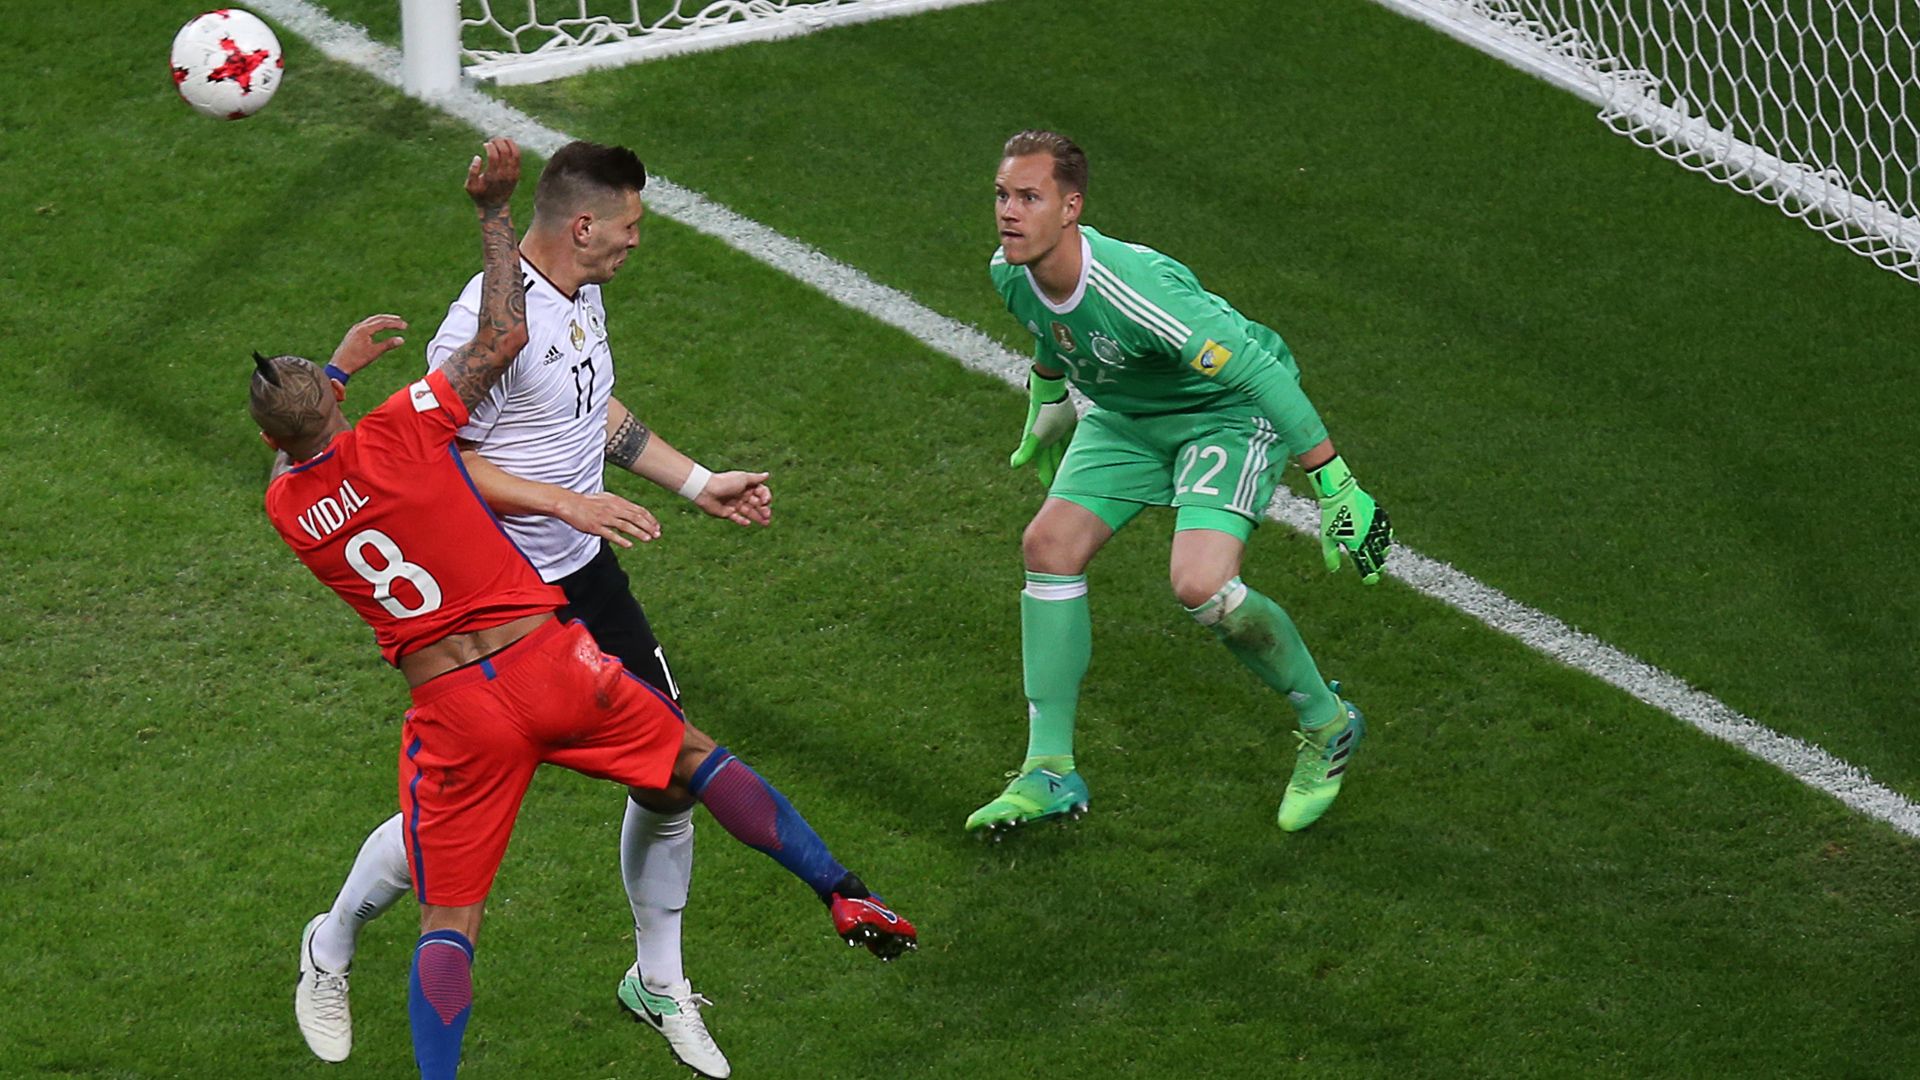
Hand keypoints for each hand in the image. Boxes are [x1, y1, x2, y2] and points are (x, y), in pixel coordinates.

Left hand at [328, 314, 407, 377]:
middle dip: (390, 319)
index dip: (395, 324)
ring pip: (371, 320)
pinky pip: (366, 324)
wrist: (339, 365)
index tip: (405, 326)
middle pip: (377, 318)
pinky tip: (378, 327)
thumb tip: (402, 340)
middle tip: (401, 320)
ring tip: (392, 321)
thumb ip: (388, 344)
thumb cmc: (356, 360)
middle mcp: (359, 326)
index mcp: (364, 330)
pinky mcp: (353, 333)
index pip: (383, 323)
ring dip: (383, 320)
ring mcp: (355, 329)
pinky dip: (375, 323)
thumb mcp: (374, 352)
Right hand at [465, 137, 519, 210]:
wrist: (495, 206)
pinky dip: (514, 148)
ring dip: (507, 142)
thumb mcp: (470, 186)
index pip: (494, 156)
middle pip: (504, 152)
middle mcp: (504, 175)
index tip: (485, 144)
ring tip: (500, 139)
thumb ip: (472, 171)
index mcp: (492, 176)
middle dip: (498, 142)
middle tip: (492, 140)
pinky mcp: (517, 174)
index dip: (490, 146)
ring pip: (514, 153)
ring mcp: (512, 174)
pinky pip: (518, 157)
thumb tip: (478, 157)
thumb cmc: (480, 195)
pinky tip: (507, 143)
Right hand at [556, 490, 659, 548]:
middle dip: (648, 526)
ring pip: (625, 526)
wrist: (570, 504)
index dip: (650, 519)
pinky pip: (610, 534)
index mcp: (617, 502)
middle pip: (635, 517)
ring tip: (648, 539)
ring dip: (638, 533)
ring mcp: (604, 518)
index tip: (657, 526)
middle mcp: (613, 508)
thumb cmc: (588, 502)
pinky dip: (621, 540)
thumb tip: (633, 511)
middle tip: (657, 534)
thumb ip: (620, 505)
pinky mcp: (595, 527)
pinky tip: (629, 545)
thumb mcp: (607, 499)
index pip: (638, 510)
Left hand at [694, 470, 772, 526]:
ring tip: (766, 523)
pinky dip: (742, 521)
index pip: (761, 492)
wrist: (706, 490)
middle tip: (768, 515)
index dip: (766, 497)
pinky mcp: (727, 513)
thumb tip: (767, 475)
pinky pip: (737, 518)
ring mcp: (735, 504)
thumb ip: (756, 478)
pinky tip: (748, 523)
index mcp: (747, 486)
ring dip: (758, 517)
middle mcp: (742, 495)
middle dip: (764, 509)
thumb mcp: (743, 478)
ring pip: (749, 512)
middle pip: (757, 504)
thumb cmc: (726, 482)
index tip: (765, 501)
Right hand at [1009, 368, 1075, 487]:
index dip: (1048, 477)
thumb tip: (1014, 465)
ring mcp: (1059, 434)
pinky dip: (1078, 446)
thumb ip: (1027, 450)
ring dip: (1069, 461)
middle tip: (1068, 486)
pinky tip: (1086, 453)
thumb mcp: (1036, 434)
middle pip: (1056, 461)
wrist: (1050, 393)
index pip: (1045, 467)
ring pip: (1065, 452)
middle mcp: (1049, 442)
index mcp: (1040, 446)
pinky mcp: (1069, 426)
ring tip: (1078, 473)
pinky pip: (1074, 439)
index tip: (1053, 490)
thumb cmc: (1041, 415)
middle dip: (1060, 472)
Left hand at [1309, 455, 1391, 584]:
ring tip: (1382, 555)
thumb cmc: (1331, 516)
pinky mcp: (1378, 514)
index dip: (1369, 574)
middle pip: (1376, 556)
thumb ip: (1331, 554)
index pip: (1364, 564)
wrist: (1340, 493)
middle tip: (1378, 571)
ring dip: (1383, 551)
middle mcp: (1367, 536)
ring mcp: (1374, 525)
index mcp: (1355, 544)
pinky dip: (1386, 535)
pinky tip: (1385, 538)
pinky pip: (1385, 528)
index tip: (1370, 580)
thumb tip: (1334, 570)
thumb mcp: (1327, 537)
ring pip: (1384, 543)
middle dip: (1378, 564)